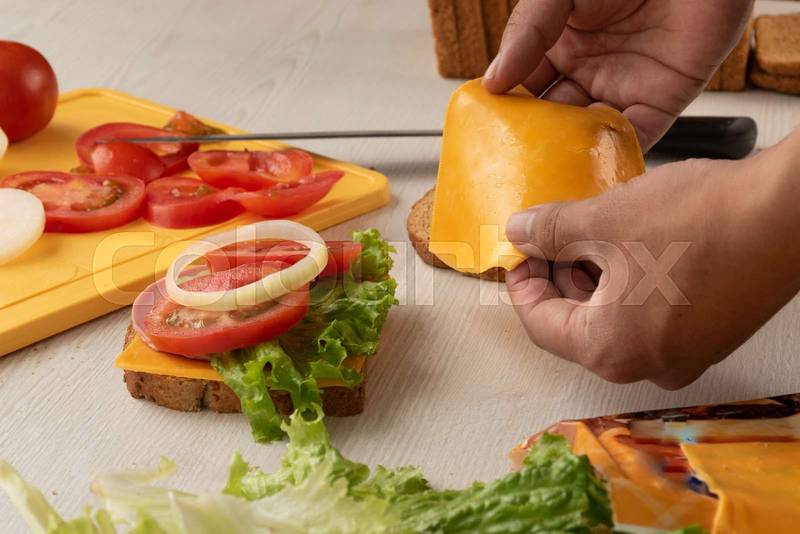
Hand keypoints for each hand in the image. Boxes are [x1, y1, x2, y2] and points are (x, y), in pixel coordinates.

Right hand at [483, 0, 752, 149]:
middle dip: (536, 144)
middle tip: (514, 169)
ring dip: (571, 156)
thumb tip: (492, 82)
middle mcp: (589, 70)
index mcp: (560, 45)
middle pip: (555, 119)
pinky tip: (592, 173)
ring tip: (547, 181)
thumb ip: (526, 34)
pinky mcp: (662, 100)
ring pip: (589, 134)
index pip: (526, 89)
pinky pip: (634, 137)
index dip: (508, 112)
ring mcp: (624, 86)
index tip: (488, 136)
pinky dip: (614, 157)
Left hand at [504, 130, 799, 388]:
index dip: (522, 285)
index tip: (518, 254)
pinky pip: (652, 315)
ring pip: (616, 319)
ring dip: (594, 279)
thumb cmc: (696, 222)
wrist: (788, 215)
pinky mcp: (713, 334)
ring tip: (589, 233)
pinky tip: (630, 244)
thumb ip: (549, 232)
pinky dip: (630, 284)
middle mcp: (647, 366)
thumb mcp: (602, 221)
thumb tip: (518, 232)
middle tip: (550, 237)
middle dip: (559, 278)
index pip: (541, 325)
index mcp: (609, 351)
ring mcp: (686, 354)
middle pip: (578, 326)